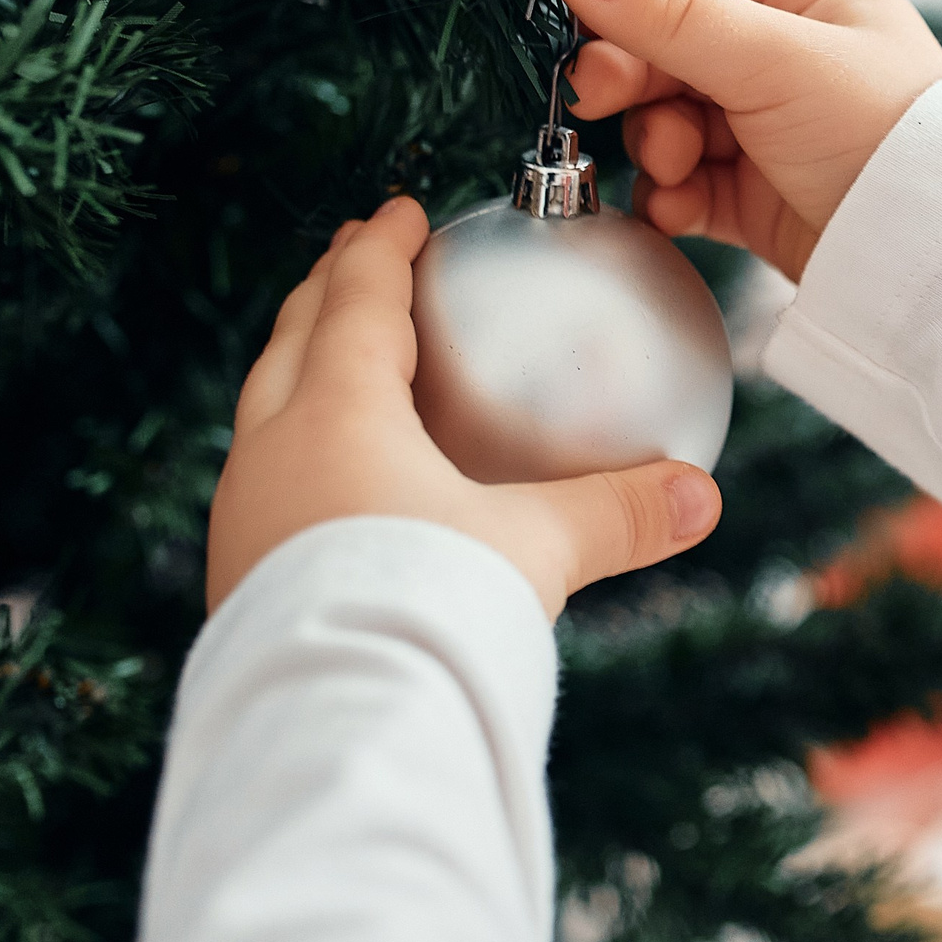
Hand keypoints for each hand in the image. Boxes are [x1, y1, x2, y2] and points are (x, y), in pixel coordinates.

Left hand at [206, 199, 722, 616]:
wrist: (332, 728)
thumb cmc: (427, 610)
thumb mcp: (535, 552)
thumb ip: (617, 513)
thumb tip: (703, 497)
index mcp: (336, 412)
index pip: (355, 300)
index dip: (381, 249)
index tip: (399, 213)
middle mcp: (272, 451)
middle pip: (290, 341)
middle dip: (325, 292)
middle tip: (356, 261)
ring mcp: (244, 519)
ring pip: (265, 413)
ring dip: (299, 371)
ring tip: (337, 364)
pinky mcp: (238, 581)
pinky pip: (267, 482)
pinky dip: (299, 449)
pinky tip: (338, 486)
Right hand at [554, 0, 941, 280]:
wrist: (928, 262)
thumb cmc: (879, 136)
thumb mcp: (772, 58)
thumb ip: (669, 13)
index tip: (589, 27)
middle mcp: (791, 59)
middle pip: (672, 50)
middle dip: (635, 79)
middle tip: (598, 98)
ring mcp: (772, 131)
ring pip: (671, 120)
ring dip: (656, 142)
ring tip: (675, 165)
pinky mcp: (758, 199)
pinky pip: (686, 184)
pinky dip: (672, 196)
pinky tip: (681, 209)